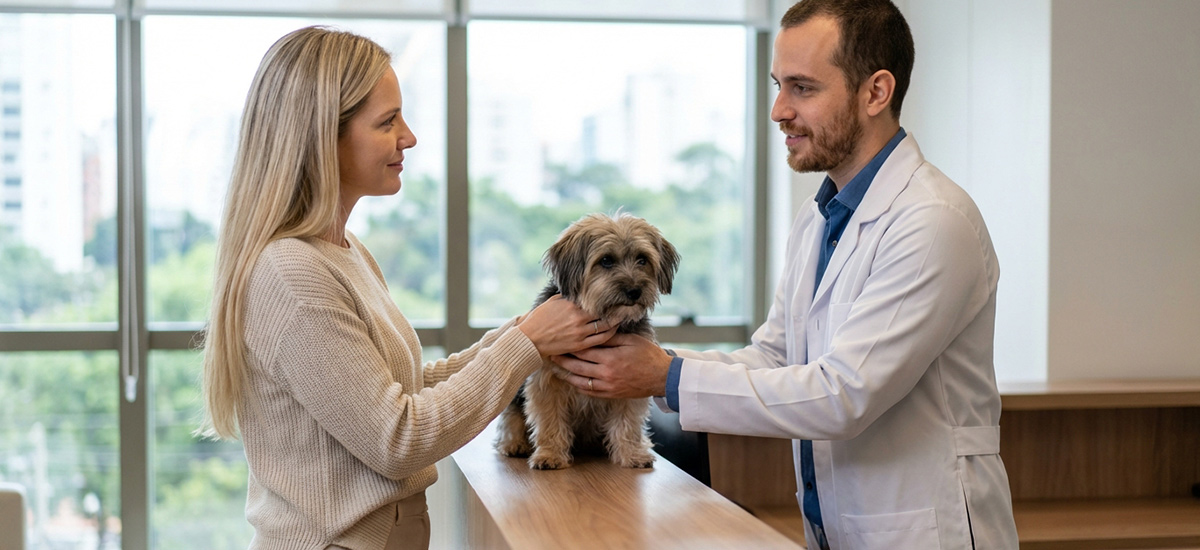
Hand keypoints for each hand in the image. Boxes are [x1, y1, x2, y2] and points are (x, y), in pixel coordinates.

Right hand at [517, 295, 613, 356]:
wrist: (530, 339)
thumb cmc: (540, 318)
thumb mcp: (553, 301)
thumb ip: (569, 296)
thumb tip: (581, 290)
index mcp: (572, 305)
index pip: (596, 300)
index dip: (608, 298)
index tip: (616, 295)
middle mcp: (578, 318)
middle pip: (604, 313)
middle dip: (616, 309)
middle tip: (626, 306)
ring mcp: (580, 333)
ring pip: (605, 327)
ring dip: (616, 322)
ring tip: (622, 317)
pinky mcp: (579, 345)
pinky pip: (600, 340)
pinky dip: (610, 334)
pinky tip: (613, 330)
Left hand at [551, 333, 671, 398]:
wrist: (662, 377)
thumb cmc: (649, 355)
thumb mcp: (631, 340)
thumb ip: (610, 337)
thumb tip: (593, 330)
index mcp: (610, 358)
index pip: (583, 351)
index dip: (569, 346)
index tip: (558, 342)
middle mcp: (606, 373)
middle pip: (577, 367)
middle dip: (562, 361)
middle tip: (549, 355)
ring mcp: (608, 386)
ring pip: (580, 382)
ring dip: (566, 376)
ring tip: (555, 370)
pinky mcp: (611, 394)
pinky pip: (590, 392)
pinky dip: (579, 386)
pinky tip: (572, 381)